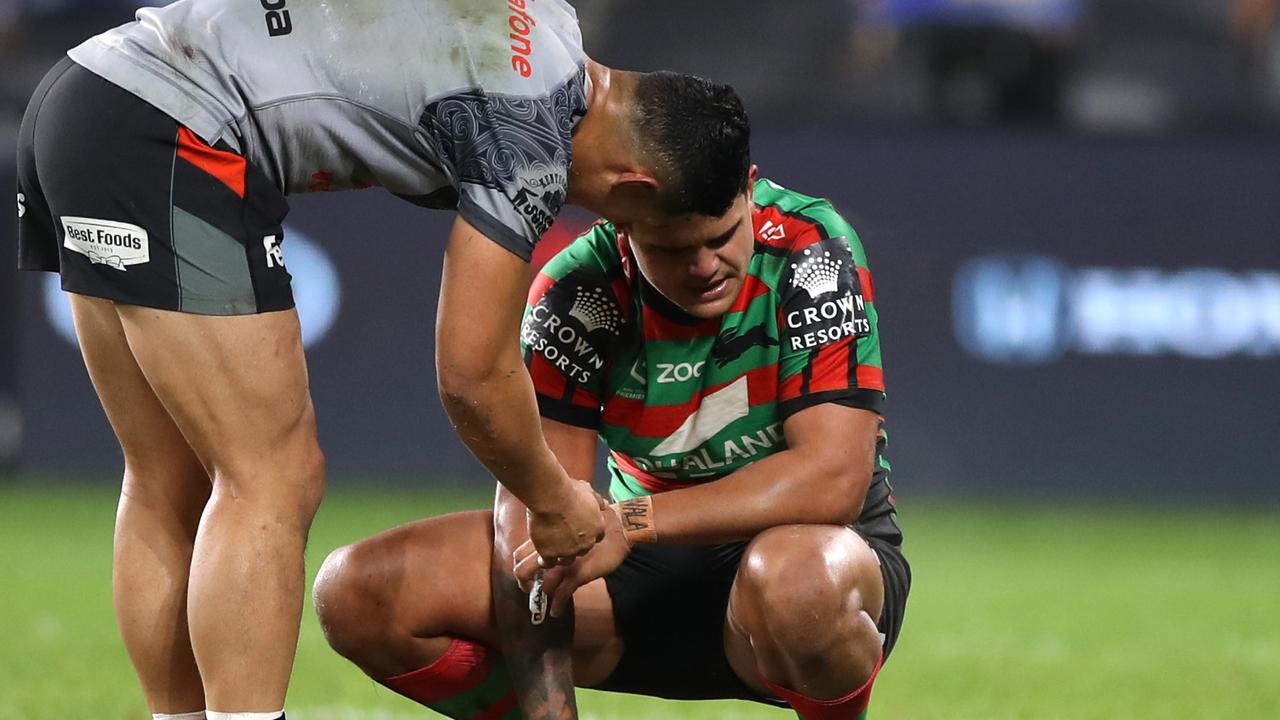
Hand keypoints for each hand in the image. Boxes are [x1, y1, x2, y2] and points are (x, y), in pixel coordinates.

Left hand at [515, 506, 632, 617]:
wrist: (617, 527)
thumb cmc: (594, 523)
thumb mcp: (569, 526)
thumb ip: (556, 536)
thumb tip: (548, 544)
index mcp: (546, 539)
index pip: (519, 554)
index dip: (517, 565)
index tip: (522, 572)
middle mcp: (551, 551)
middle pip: (523, 570)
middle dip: (523, 583)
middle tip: (527, 589)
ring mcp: (563, 564)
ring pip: (542, 585)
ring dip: (542, 595)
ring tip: (543, 600)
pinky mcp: (577, 574)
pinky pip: (562, 595)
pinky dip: (557, 606)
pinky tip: (555, 613)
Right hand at [525, 479, 606, 564]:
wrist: (551, 497)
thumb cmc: (568, 491)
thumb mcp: (588, 491)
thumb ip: (596, 500)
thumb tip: (602, 503)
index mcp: (597, 527)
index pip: (597, 537)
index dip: (587, 534)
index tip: (579, 530)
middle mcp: (585, 543)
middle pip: (582, 550)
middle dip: (574, 545)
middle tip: (564, 538)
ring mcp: (568, 550)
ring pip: (566, 560)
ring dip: (560, 555)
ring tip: (552, 549)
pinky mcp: (550, 553)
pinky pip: (549, 562)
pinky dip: (545, 560)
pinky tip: (541, 556)